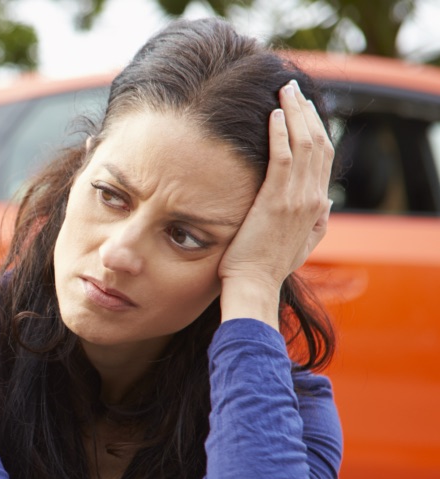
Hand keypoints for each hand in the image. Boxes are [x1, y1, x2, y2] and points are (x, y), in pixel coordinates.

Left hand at [218, 80, 333, 315]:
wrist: (253, 285)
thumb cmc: (267, 267)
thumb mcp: (302, 244)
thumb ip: (317, 222)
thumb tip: (328, 202)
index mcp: (318, 206)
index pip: (323, 156)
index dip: (315, 127)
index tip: (302, 108)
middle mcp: (313, 198)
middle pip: (317, 143)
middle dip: (306, 111)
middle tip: (292, 89)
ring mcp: (296, 199)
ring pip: (303, 144)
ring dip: (294, 113)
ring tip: (284, 91)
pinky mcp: (275, 201)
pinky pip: (282, 158)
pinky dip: (280, 133)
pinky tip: (274, 114)